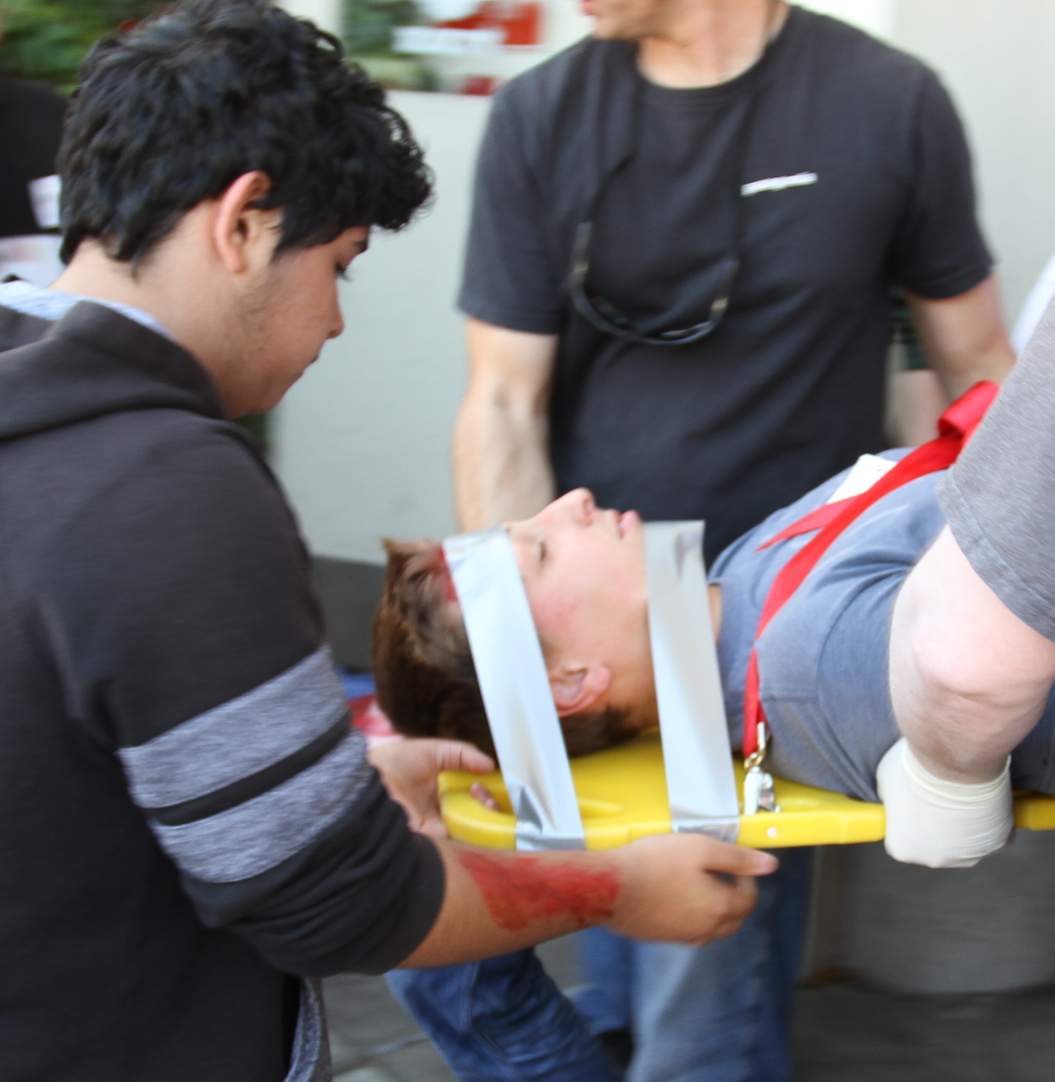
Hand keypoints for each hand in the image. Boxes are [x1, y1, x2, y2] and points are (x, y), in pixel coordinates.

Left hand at [369, 738, 494, 839]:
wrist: (372, 786)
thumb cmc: (398, 762)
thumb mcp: (432, 749)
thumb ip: (462, 754)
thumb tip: (491, 764)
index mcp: (441, 781)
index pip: (471, 785)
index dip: (487, 784)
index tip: (498, 781)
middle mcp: (442, 802)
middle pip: (475, 806)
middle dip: (490, 801)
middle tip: (488, 793)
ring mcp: (439, 821)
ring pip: (473, 822)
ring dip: (486, 815)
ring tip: (488, 803)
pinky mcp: (435, 837)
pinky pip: (461, 838)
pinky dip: (478, 833)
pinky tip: (487, 820)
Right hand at [608, 834, 777, 944]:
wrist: (610, 887)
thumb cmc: (655, 863)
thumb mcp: (700, 848)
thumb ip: (737, 858)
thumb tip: (771, 865)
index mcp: (720, 908)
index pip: (749, 900)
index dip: (747, 879)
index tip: (733, 863)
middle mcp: (705, 929)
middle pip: (733, 920)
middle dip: (734, 898)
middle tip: (719, 874)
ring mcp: (681, 937)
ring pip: (711, 929)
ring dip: (713, 910)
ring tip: (697, 885)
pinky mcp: (661, 938)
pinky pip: (688, 931)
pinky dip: (692, 917)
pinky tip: (675, 898)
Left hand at [877, 736, 1012, 867]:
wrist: (956, 761)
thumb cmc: (917, 769)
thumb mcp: (884, 780)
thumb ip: (888, 798)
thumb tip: (895, 799)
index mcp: (901, 848)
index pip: (899, 838)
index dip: (903, 817)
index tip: (910, 800)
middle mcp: (934, 859)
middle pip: (932, 843)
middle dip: (933, 822)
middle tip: (936, 794)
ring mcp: (968, 855)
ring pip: (964, 841)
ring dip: (962, 822)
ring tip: (959, 793)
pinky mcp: (998, 842)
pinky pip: (991, 833)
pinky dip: (989, 819)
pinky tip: (982, 799)